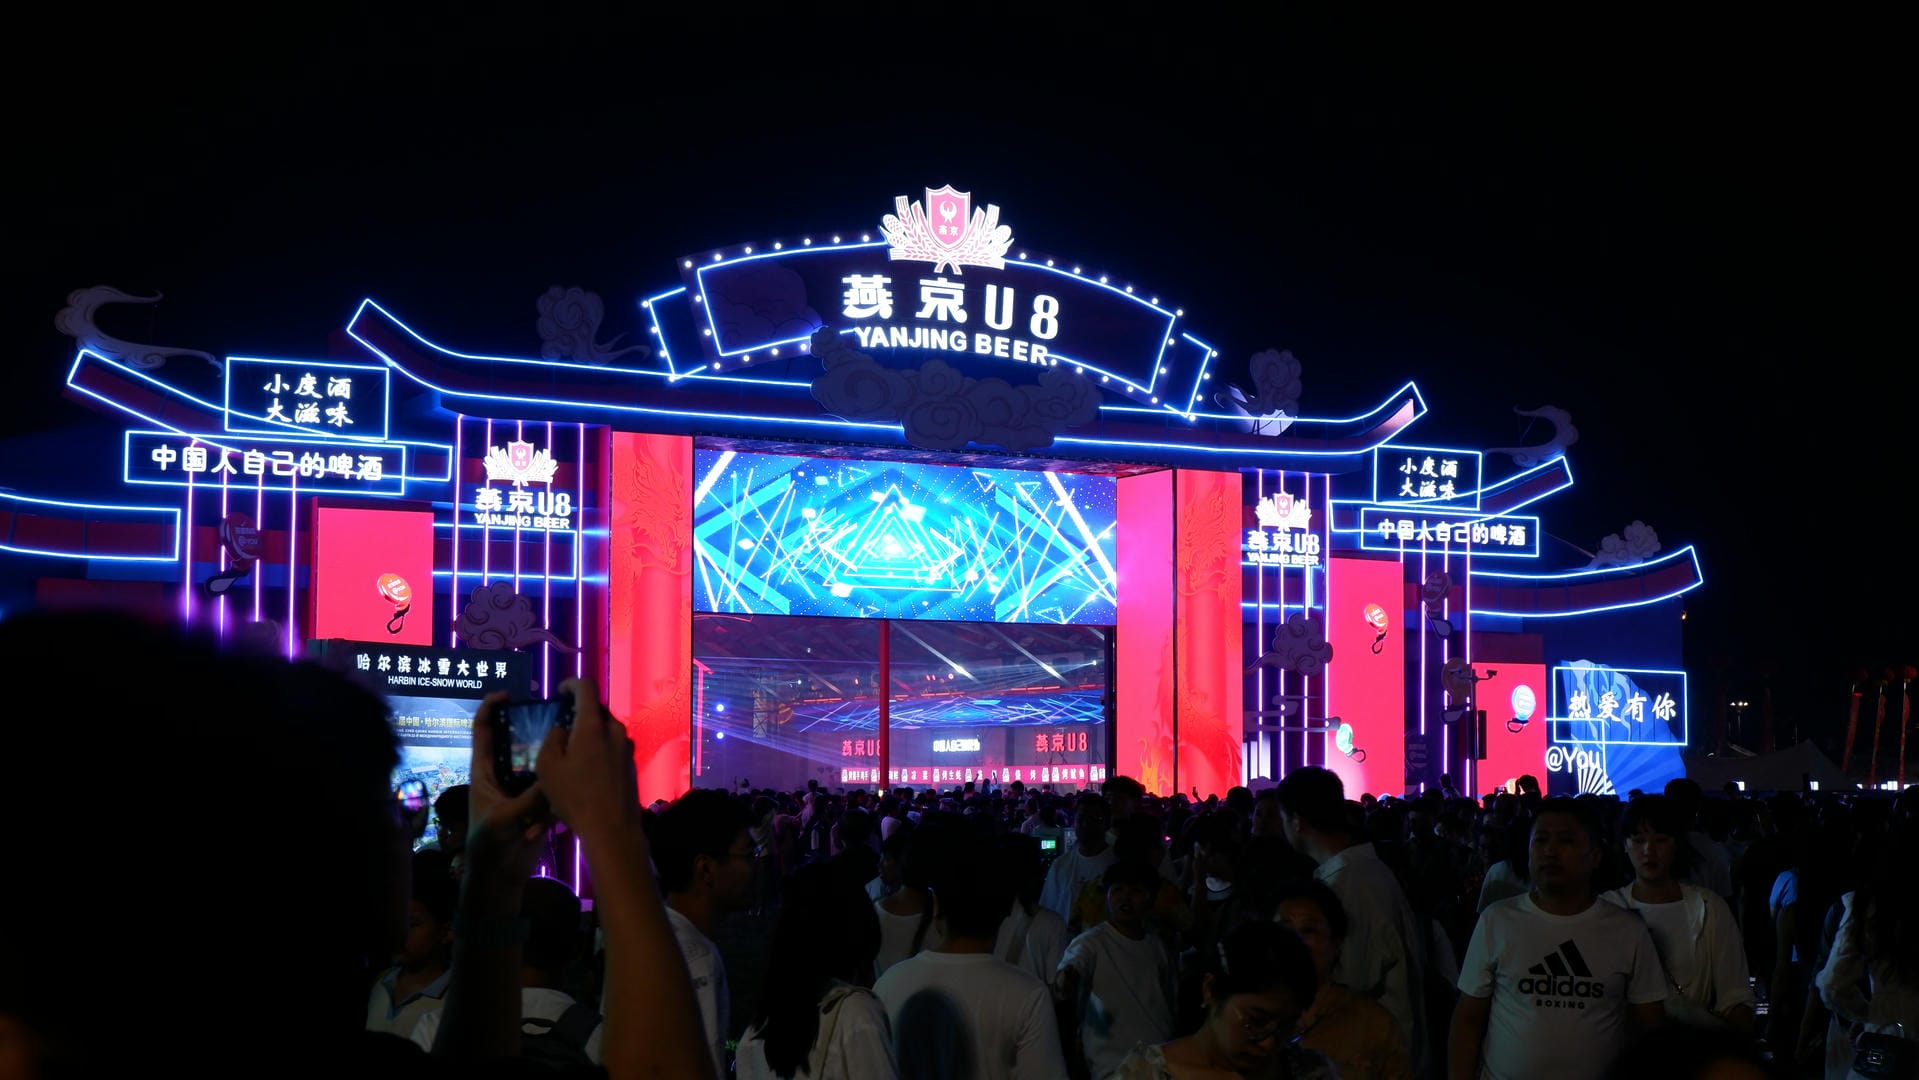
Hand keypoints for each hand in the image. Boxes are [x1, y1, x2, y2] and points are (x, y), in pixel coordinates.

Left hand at [465, 690, 553, 886]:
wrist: (500, 876)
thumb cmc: (489, 845)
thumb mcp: (504, 819)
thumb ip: (528, 798)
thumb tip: (552, 777)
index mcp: (483, 771)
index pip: (482, 730)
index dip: (490, 708)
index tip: (507, 694)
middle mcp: (503, 773)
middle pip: (517, 739)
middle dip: (533, 728)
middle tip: (555, 716)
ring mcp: (521, 786)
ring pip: (539, 761)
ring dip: (551, 759)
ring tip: (569, 751)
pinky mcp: (537, 802)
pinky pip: (552, 786)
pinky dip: (560, 787)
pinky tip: (569, 789)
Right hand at [534, 677, 640, 839]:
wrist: (612, 828)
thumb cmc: (575, 796)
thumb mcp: (548, 767)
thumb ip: (552, 739)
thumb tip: (562, 729)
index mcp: (594, 725)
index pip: (586, 687)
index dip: (571, 684)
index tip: (559, 692)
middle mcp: (615, 730)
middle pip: (597, 710)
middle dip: (579, 712)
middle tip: (562, 726)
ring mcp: (626, 748)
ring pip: (606, 729)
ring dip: (589, 733)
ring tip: (572, 751)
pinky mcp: (631, 764)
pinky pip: (612, 747)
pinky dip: (599, 749)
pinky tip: (586, 769)